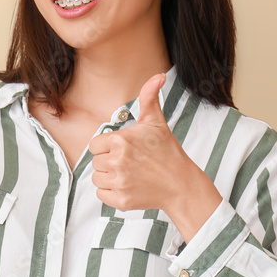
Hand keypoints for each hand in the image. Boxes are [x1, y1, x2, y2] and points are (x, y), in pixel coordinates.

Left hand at [88, 73, 196, 213]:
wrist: (181, 184)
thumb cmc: (167, 152)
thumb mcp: (156, 122)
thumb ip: (149, 97)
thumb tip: (159, 76)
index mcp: (121, 141)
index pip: (95, 145)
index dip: (107, 147)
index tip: (123, 149)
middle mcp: (117, 161)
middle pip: (96, 162)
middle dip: (109, 161)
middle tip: (130, 162)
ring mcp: (119, 182)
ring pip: (97, 178)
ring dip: (109, 177)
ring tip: (129, 174)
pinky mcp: (121, 200)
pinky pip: (101, 194)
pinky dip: (111, 193)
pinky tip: (128, 186)